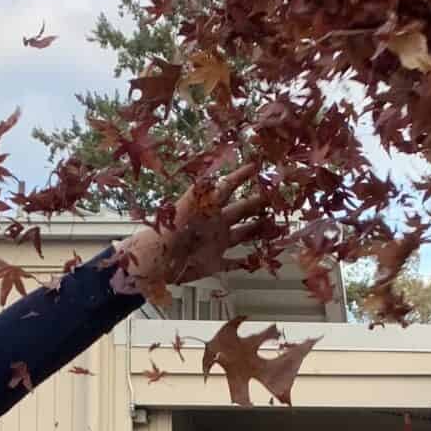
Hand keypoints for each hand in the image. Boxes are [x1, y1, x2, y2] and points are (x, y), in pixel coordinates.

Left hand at [115, 160, 274, 298]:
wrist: (151, 265)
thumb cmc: (161, 236)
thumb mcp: (178, 212)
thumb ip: (196, 195)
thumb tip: (211, 176)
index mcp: (206, 208)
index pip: (227, 187)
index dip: (241, 176)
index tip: (257, 166)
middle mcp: (215, 223)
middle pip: (243, 209)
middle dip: (259, 202)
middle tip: (277, 197)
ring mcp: (216, 243)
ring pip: (245, 234)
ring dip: (261, 230)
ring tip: (278, 227)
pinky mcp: (214, 263)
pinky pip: (235, 263)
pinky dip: (247, 262)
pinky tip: (258, 259)